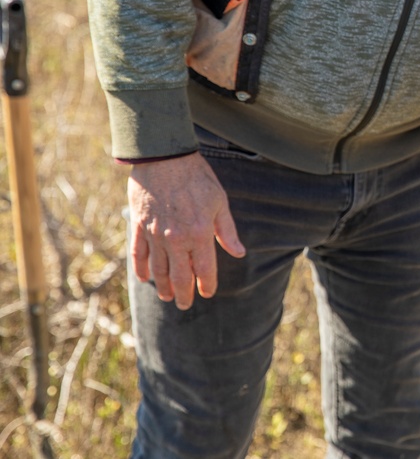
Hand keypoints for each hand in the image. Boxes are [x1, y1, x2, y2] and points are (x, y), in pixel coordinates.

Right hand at [128, 153, 244, 309]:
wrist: (164, 157)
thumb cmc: (197, 177)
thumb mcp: (219, 202)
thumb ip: (227, 231)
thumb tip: (239, 253)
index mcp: (199, 233)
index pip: (205, 269)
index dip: (207, 284)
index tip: (208, 292)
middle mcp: (176, 239)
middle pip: (180, 275)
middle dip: (183, 293)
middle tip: (184, 304)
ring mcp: (155, 234)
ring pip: (158, 269)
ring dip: (163, 286)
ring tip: (167, 296)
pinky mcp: (139, 226)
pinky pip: (139, 254)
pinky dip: (142, 268)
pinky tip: (145, 278)